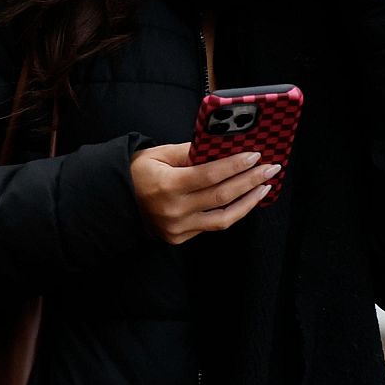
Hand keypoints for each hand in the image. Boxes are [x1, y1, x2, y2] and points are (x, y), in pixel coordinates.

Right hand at [129, 143, 280, 244]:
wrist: (114, 200)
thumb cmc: (137, 172)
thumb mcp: (158, 154)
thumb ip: (189, 151)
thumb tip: (221, 146)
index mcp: (167, 185)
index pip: (210, 175)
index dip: (235, 166)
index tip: (255, 155)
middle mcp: (174, 210)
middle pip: (222, 196)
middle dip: (251, 181)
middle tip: (271, 168)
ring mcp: (177, 228)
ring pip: (223, 218)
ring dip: (249, 202)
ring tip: (264, 187)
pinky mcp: (179, 238)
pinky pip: (212, 226)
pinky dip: (231, 212)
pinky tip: (244, 199)